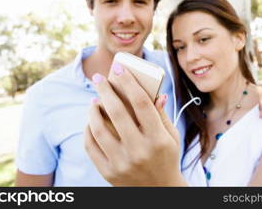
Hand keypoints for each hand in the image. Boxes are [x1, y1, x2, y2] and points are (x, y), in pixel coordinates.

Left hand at [84, 64, 185, 185]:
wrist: (159, 191)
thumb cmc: (167, 158)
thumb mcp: (172, 137)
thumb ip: (161, 115)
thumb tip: (155, 93)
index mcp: (158, 139)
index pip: (142, 103)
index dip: (129, 82)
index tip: (119, 69)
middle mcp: (139, 151)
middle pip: (117, 113)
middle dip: (106, 90)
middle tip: (99, 78)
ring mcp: (122, 163)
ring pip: (99, 129)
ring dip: (93, 110)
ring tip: (94, 100)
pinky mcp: (108, 172)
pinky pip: (91, 146)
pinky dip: (89, 129)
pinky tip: (91, 120)